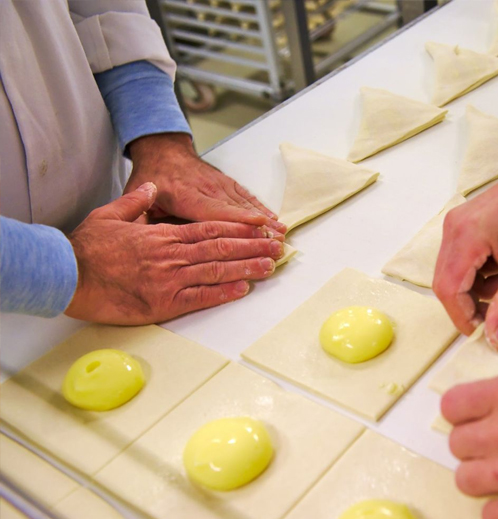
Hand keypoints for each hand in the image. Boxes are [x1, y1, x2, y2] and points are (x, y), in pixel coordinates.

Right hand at [65, 182, 283, 323]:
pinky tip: (244, 289)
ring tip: (270, 266)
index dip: (238, 228)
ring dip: (247, 268)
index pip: (209, 229)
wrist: (66, 275)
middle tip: (277, 246)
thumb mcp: (109, 215)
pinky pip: (200, 297)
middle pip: (221, 248)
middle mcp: (171, 255)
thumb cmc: (85, 248)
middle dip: (252, 246)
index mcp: (162, 235)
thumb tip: (148, 189)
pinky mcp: (163, 303)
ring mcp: (169, 279)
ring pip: (217, 271)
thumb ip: (134, 202)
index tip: (259, 228)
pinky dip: (223, 293)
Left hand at [126, 133, 286, 235]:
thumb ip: (143, 218)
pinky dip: (263, 208)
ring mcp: (220, 184)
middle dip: (259, 226)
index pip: (213, 210)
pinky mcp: (228, 184)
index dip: (236, 220)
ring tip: (281, 234)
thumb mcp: (140, 196)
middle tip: (276, 243)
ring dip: (266, 219)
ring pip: (246, 204)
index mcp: (184, 195)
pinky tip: (275, 220)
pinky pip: (248, 197)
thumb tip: (143, 241)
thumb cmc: (151, 177)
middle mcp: (207, 188)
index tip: (257, 227)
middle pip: (237, 210)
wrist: (163, 150)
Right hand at [433, 160, 497, 350]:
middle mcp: (453, 228)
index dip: (463, 317)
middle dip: (470, 304)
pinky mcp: (464, 224)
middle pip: (446, 282)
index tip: (484, 334)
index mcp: (466, 236)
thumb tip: (495, 340)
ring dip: (478, 288)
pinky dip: (480, 273)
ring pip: (454, 273)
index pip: (448, 290)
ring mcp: (456, 224)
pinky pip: (462, 259)